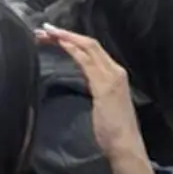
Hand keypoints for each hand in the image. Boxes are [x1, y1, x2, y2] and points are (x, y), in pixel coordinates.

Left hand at [37, 26, 155, 173]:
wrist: (125, 144)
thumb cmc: (114, 129)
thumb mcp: (104, 102)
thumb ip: (97, 87)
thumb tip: (87, 78)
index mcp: (117, 75)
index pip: (95, 50)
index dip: (75, 39)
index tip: (55, 35)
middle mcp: (116, 71)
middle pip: (91, 44)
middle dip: (67, 34)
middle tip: (46, 29)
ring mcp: (112, 77)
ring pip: (88, 48)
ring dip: (66, 38)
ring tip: (48, 33)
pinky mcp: (105, 86)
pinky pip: (87, 62)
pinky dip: (74, 50)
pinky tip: (62, 45)